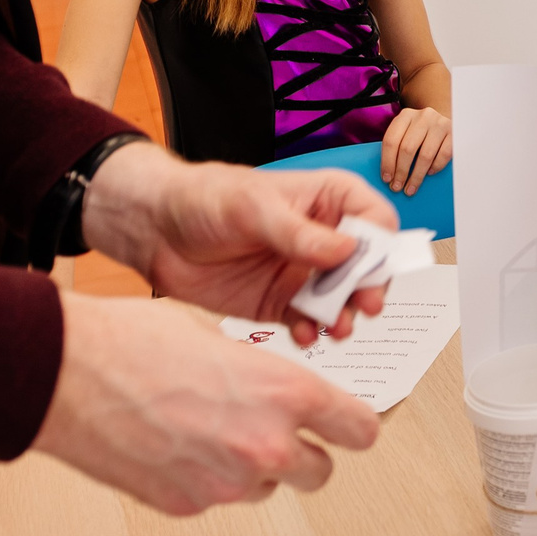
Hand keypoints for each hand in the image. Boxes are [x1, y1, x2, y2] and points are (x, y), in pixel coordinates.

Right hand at [33, 292, 379, 514]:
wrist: (64, 374)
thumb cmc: (133, 341)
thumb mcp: (220, 339)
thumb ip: (262, 379)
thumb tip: (275, 394)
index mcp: (285, 394)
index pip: (360, 430)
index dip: (353, 426)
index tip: (346, 424)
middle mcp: (265, 447)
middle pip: (322, 473)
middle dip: (305, 454)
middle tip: (277, 431)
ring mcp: (225, 485)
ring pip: (266, 488)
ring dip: (253, 468)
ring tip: (210, 429)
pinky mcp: (185, 506)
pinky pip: (215, 498)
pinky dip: (205, 479)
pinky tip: (173, 445)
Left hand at [80, 142, 395, 345]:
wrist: (155, 231)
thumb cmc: (203, 200)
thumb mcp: (253, 207)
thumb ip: (299, 233)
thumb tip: (347, 251)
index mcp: (327, 201)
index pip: (374, 221)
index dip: (381, 246)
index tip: (374, 268)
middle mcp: (322, 239)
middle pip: (366, 268)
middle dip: (369, 289)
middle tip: (364, 306)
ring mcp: (303, 274)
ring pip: (342, 300)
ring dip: (344, 316)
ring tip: (336, 328)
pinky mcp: (281, 303)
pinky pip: (310, 323)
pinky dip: (313, 333)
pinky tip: (305, 335)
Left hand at [380, 106, 451, 194]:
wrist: (443, 121)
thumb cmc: (420, 132)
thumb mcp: (406, 132)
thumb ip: (396, 146)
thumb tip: (388, 175)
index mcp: (405, 116)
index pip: (391, 141)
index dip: (387, 162)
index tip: (386, 179)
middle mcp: (423, 117)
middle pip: (407, 149)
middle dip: (401, 172)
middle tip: (397, 187)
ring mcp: (440, 124)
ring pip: (425, 155)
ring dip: (416, 176)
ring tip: (411, 188)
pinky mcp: (453, 133)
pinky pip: (443, 155)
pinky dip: (435, 167)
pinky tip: (429, 173)